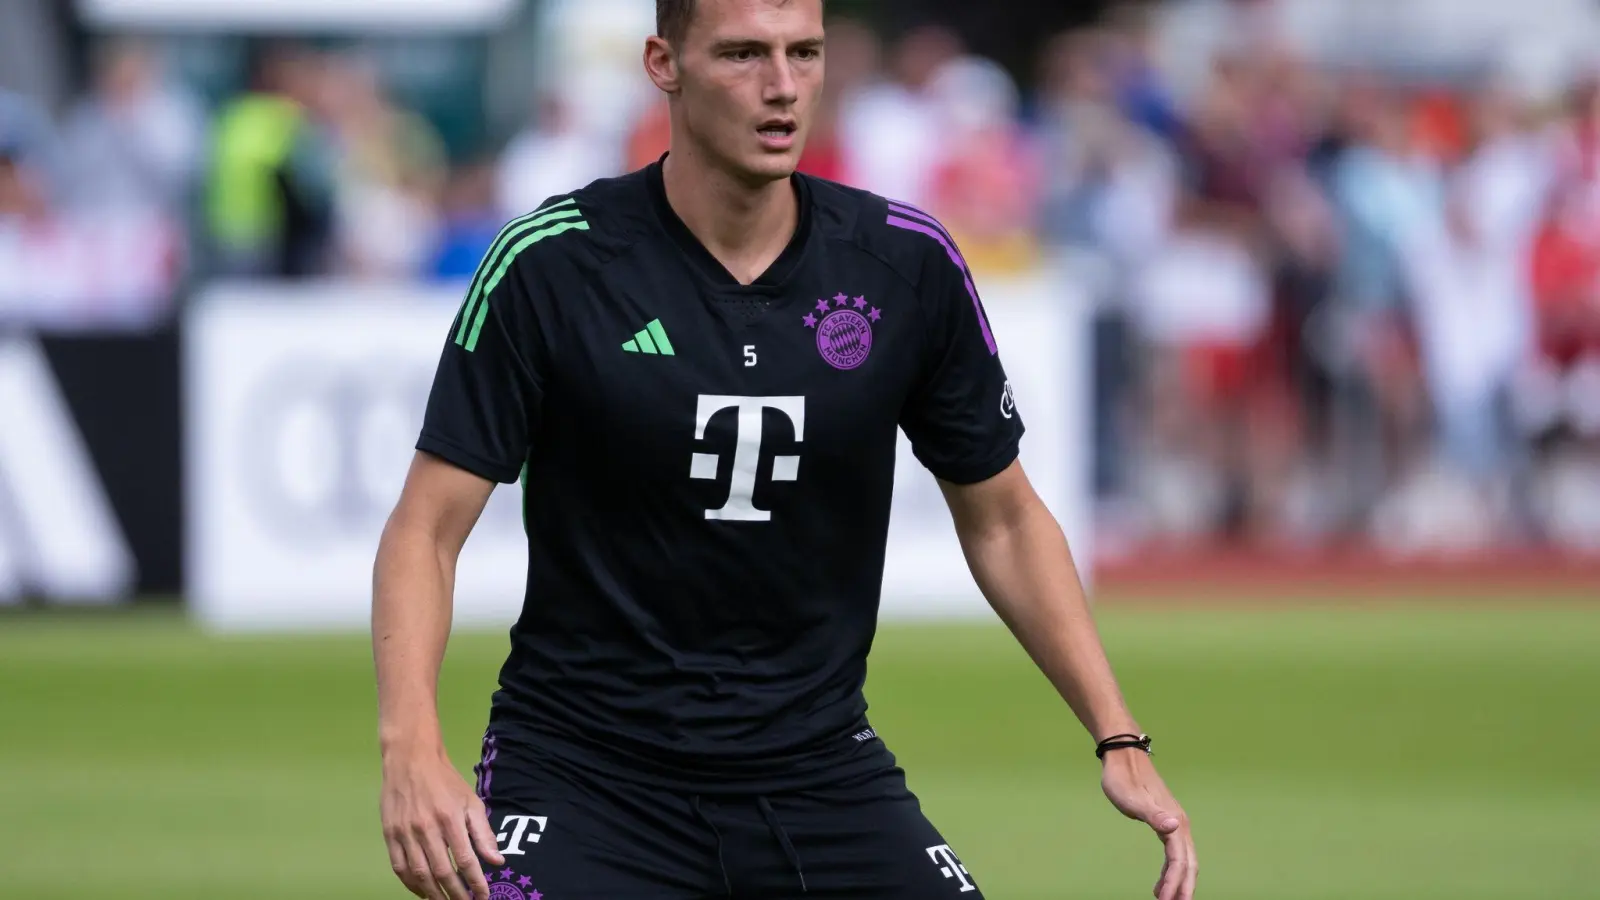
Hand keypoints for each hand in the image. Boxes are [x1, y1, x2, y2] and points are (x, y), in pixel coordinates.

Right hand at [381, 747, 504, 899]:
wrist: (410, 760)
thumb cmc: (446, 781)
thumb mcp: (471, 802)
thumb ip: (483, 833)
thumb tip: (496, 861)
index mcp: (450, 819)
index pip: (465, 860)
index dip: (475, 882)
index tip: (483, 896)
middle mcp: (426, 828)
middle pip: (442, 872)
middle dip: (456, 894)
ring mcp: (405, 833)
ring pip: (419, 874)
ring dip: (433, 894)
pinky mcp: (389, 834)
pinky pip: (399, 868)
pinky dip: (411, 884)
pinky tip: (423, 891)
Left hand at [1100, 749, 1196, 899]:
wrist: (1123, 757)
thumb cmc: (1123, 778)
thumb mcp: (1133, 799)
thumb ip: (1153, 815)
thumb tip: (1174, 827)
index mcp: (1175, 821)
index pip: (1179, 860)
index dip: (1174, 883)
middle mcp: (1180, 824)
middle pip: (1188, 864)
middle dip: (1184, 888)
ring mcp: (1174, 823)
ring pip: (1184, 860)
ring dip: (1178, 882)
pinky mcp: (1166, 823)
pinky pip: (1174, 854)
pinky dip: (1171, 871)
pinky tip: (1160, 884)